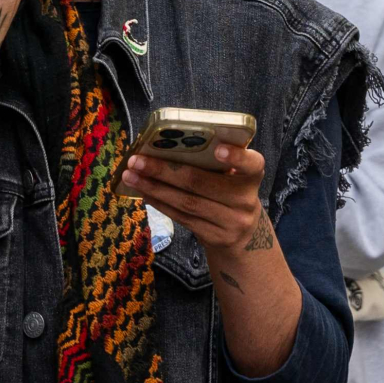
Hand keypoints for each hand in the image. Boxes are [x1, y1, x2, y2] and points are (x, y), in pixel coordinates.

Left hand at [123, 140, 273, 261]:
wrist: (245, 238)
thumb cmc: (232, 193)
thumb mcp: (235, 176)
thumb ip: (215, 163)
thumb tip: (167, 144)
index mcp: (252, 176)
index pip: (252, 164)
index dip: (236, 158)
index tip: (217, 149)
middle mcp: (245, 201)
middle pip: (200, 184)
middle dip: (164, 170)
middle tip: (137, 160)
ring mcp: (230, 223)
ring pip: (186, 203)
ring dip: (154, 188)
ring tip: (131, 175)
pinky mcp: (214, 238)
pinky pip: (182, 218)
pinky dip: (160, 203)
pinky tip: (144, 192)